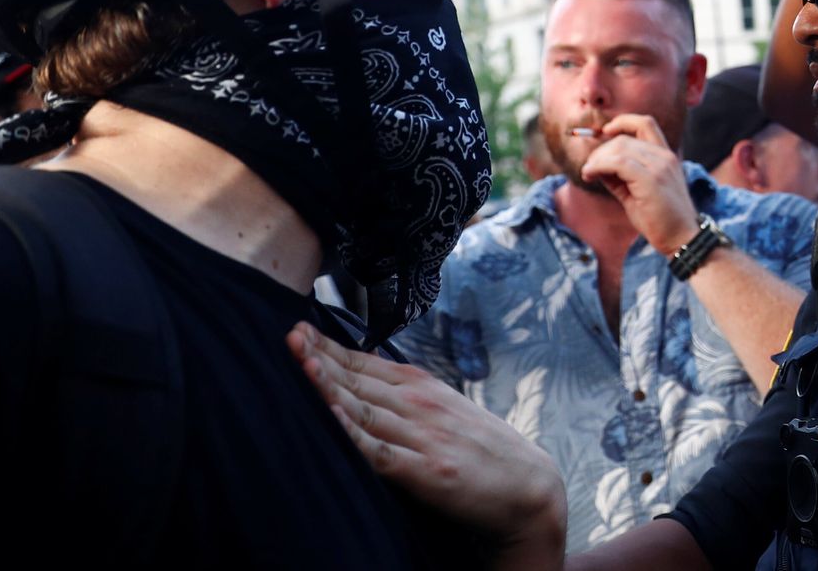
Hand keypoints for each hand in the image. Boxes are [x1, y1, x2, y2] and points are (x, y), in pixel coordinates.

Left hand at [286, 322, 565, 567]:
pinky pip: (380, 452)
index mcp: (425, 389)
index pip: (367, 364)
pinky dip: (354, 434)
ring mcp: (423, 438)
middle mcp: (421, 406)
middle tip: (289, 336)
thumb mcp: (448, 409)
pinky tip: (331, 418)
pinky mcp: (427, 472)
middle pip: (360, 380)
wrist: (528, 486)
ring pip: (365, 409)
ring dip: (331, 386)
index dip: (330, 348)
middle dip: (321, 358)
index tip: (298, 330)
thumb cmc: (484, 449)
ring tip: (302, 364)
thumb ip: (407, 395)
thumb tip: (364, 372)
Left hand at [580, 113, 699, 255]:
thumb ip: (620, 176)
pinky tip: (590, 175)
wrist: (681, 239)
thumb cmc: (660, 219)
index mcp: (666, 156)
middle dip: (601, 150)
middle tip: (590, 168)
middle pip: (624, 138)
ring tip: (588, 173)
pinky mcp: (651, 179)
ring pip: (619, 147)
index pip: (644, 123)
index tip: (605, 132)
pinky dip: (598, 166)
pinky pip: (618, 163)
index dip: (622, 122)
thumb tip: (595, 165)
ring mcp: (660, 166)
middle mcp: (665, 156)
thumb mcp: (637, 192)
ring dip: (597, 159)